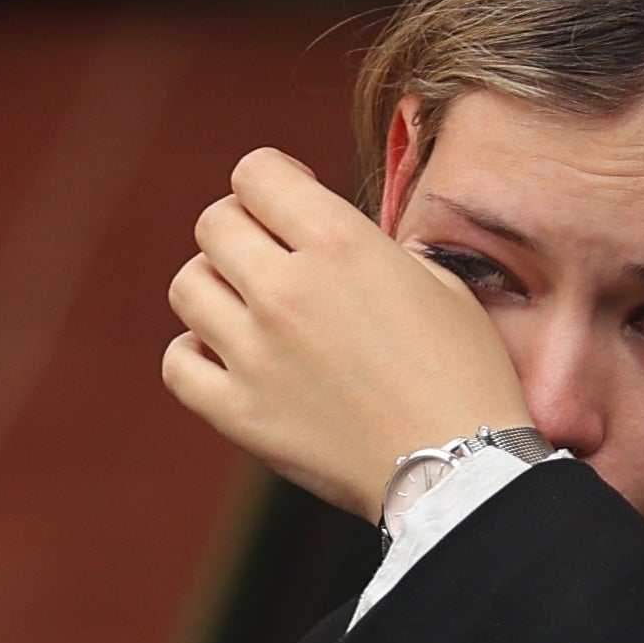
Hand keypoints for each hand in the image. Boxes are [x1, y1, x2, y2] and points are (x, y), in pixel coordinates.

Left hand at [162, 148, 531, 516]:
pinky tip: (231, 356)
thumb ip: (376, 246)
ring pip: (187, 286)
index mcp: (340, 245)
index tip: (290, 203)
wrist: (460, 469)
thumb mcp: (439, 282)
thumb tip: (334, 240)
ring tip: (251, 308)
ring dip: (216, 287)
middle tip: (272, 255)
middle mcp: (286, 291)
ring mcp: (255, 354)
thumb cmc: (465, 374)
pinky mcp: (240, 413)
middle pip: (213, 224)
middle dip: (242, 228)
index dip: (272, 179)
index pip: (256, 173)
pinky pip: (178, 362)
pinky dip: (196, 353)